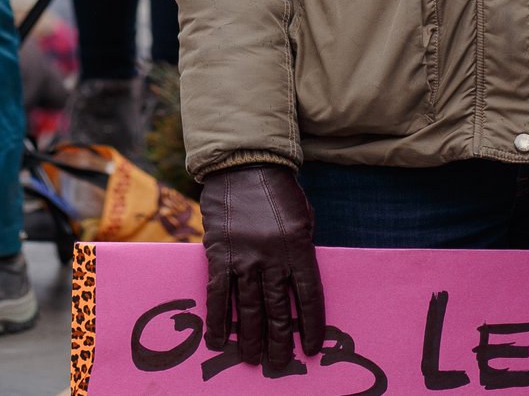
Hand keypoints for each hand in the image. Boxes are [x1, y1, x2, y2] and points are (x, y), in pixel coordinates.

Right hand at [200, 163, 325, 373]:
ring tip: (253, 358)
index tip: (310, 348)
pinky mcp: (219, 255)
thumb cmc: (280, 193)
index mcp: (299, 248)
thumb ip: (302, 252)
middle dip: (279, 340)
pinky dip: (218, 319)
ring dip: (251, 337)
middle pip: (278, 309)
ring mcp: (244, 258)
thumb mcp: (304, 220)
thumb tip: (298, 287)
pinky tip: (218, 340)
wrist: (244, 165)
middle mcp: (272, 257)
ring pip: (249, 308)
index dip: (310, 325)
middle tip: (279, 363)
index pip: (308, 297)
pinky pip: (219, 294)